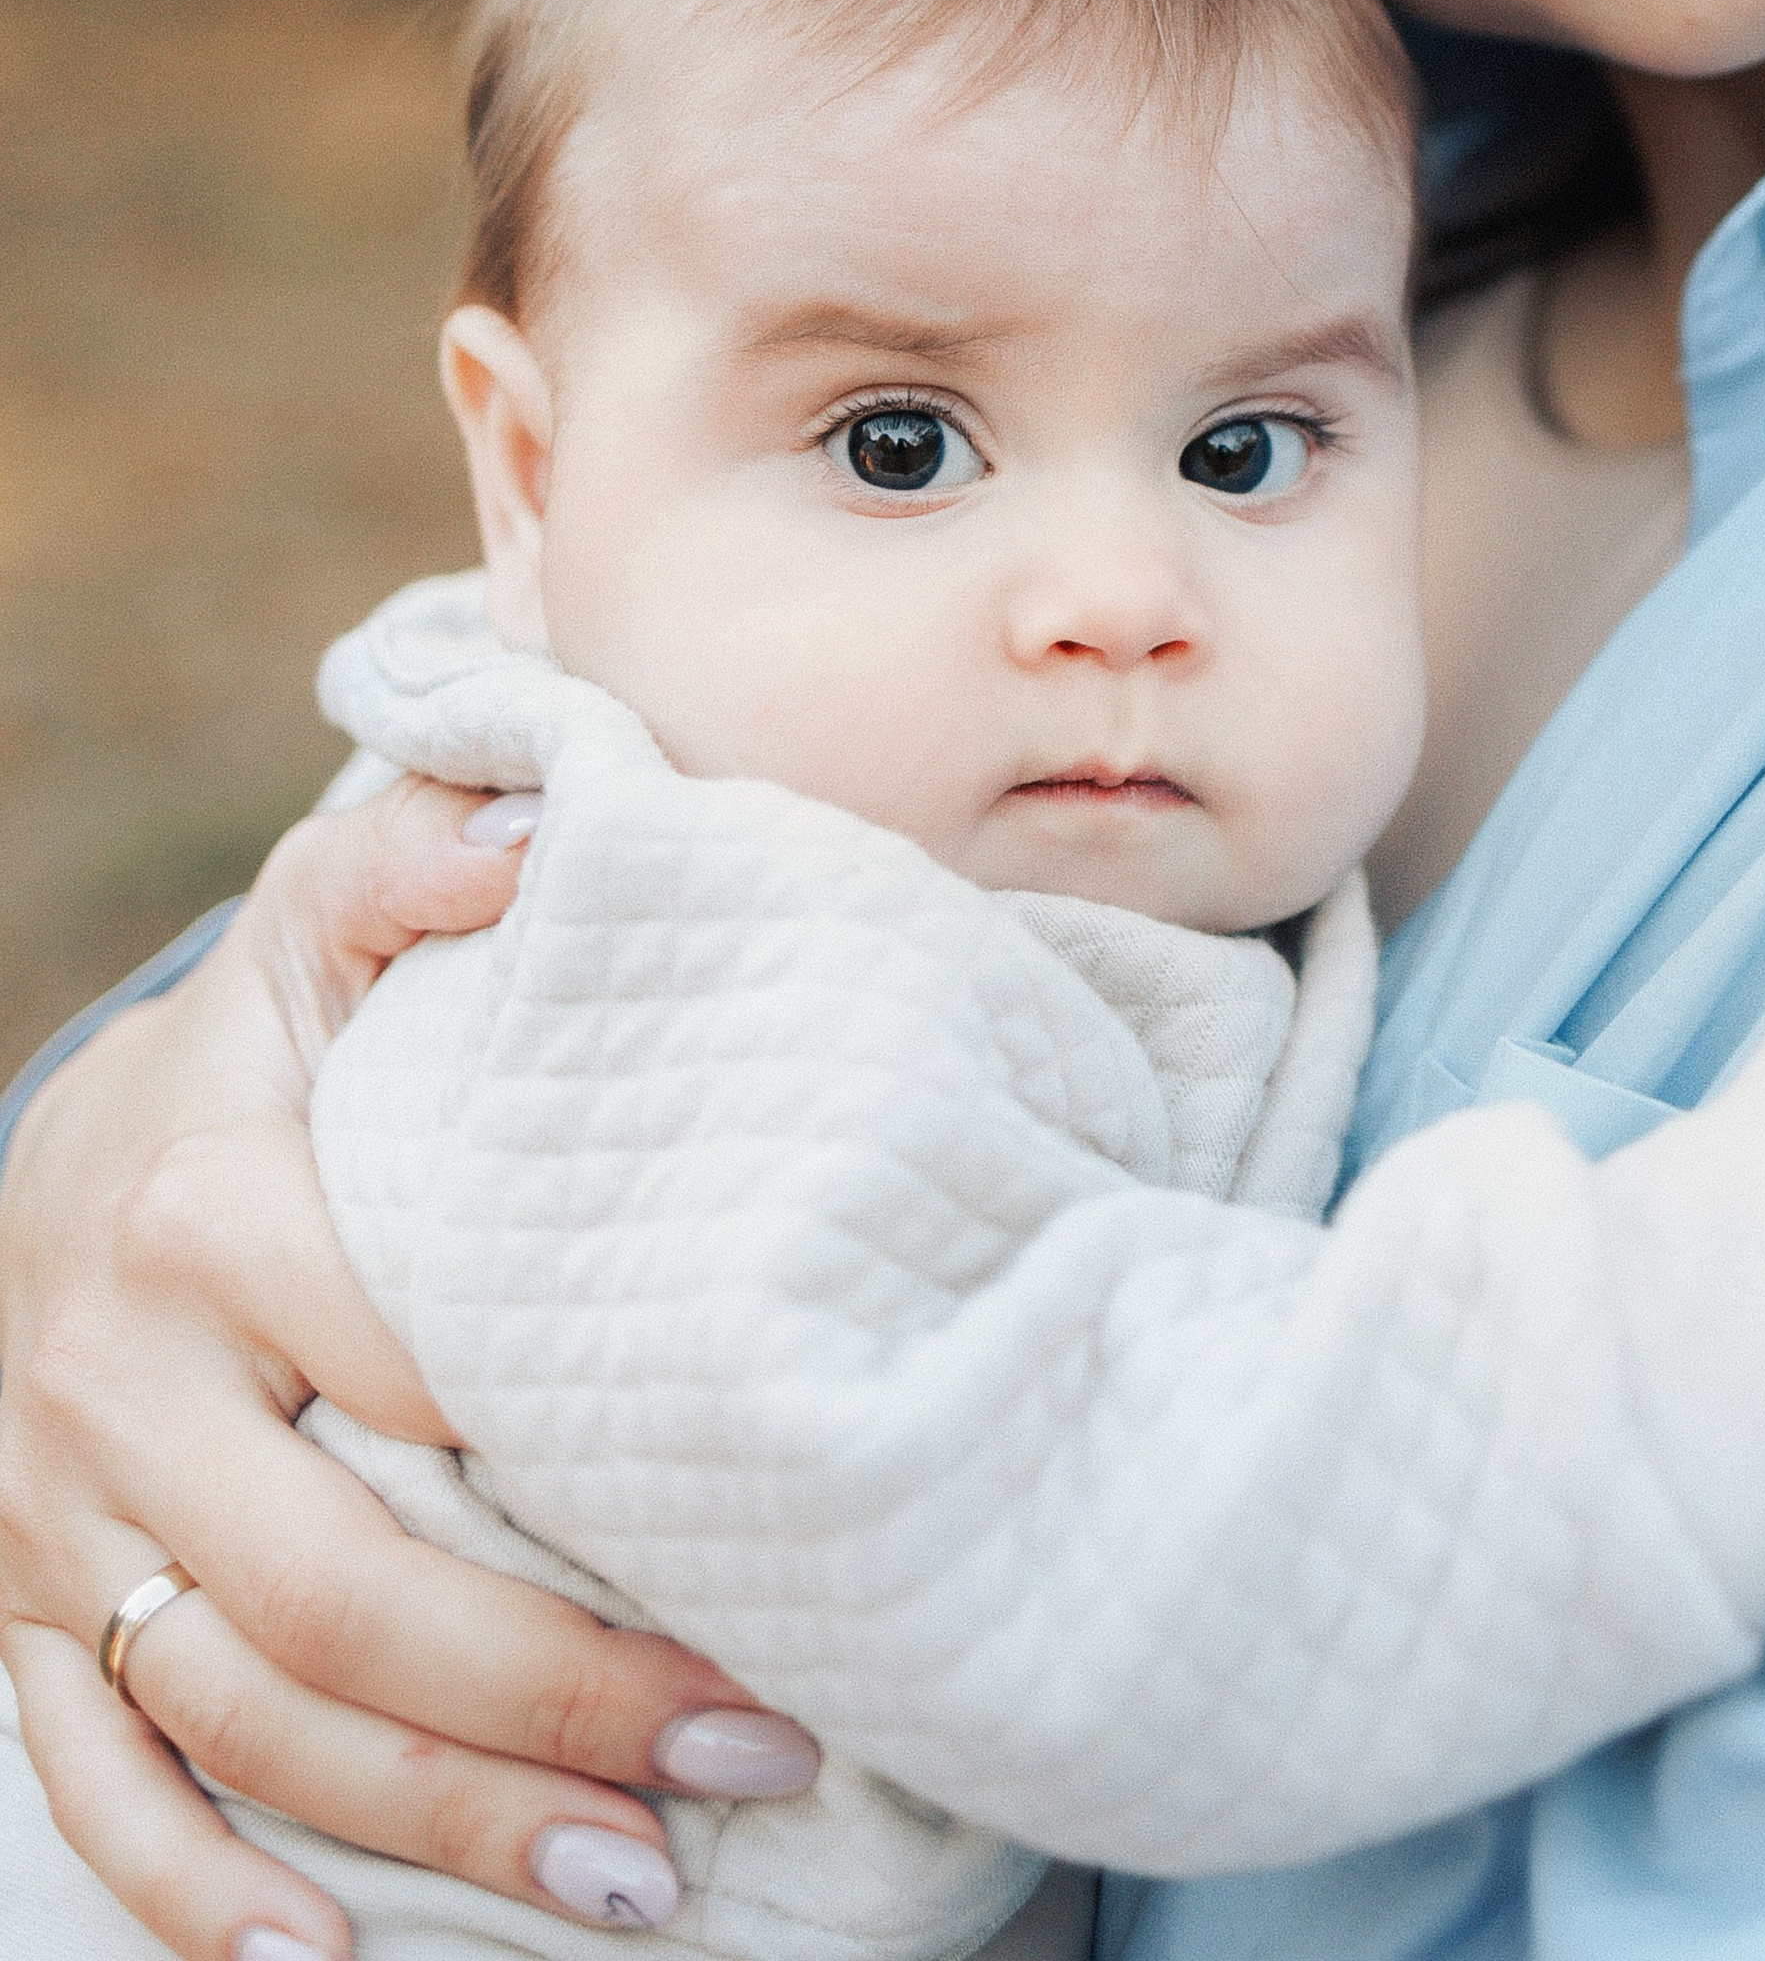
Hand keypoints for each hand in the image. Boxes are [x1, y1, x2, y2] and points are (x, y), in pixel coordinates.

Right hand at [0, 780, 818, 1960]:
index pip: (419, 1368)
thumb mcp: (330, 918)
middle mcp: (111, 1383)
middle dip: (550, 1701)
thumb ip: (427, 860)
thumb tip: (549, 824)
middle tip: (748, 1758)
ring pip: (236, 1719)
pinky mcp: (25, 1614)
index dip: (600, 1456)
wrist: (72, 1146)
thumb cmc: (270, 1042)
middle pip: (335, 1593)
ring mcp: (53, 1521)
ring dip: (431, 1826)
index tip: (782, 1528)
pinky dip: (190, 1896)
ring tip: (632, 1894)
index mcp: (204, 1211)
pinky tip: (330, 1959)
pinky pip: (89, 1782)